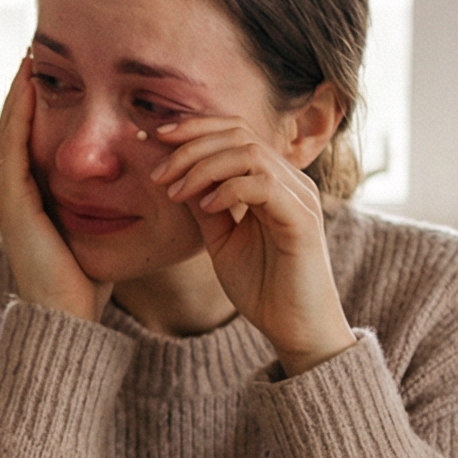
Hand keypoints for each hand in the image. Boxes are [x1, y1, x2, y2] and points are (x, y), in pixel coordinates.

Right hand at [0, 54, 110, 322]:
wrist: (67, 320)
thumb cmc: (87, 284)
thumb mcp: (97, 234)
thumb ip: (103, 209)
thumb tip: (134, 187)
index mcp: (29, 201)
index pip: (27, 143)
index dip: (34, 108)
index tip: (47, 75)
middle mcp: (11, 195)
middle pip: (13, 131)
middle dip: (21, 93)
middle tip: (30, 54)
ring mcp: (8, 198)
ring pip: (8, 132)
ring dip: (17, 95)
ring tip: (27, 60)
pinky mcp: (12, 204)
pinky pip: (12, 147)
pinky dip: (18, 115)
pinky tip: (28, 87)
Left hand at [150, 118, 356, 375]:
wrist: (294, 329)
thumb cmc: (262, 286)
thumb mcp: (221, 238)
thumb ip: (204, 205)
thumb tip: (173, 173)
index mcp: (273, 180)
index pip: (235, 132)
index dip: (195, 128)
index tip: (155, 137)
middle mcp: (291, 181)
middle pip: (240, 133)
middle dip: (191, 145)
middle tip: (158, 172)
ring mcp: (300, 197)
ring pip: (250, 153)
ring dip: (204, 166)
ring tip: (176, 192)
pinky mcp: (302, 220)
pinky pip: (263, 185)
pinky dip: (228, 189)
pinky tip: (206, 207)